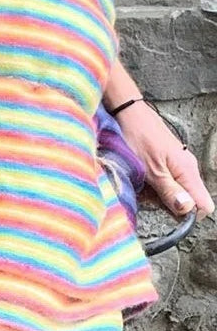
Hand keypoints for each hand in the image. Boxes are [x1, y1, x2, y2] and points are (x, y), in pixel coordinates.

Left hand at [116, 100, 214, 219]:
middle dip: (165, 206)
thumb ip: (169, 190)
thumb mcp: (151, 169)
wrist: (128, 115)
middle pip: (185, 202)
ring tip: (139, 184)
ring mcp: (174, 169)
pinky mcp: (163, 166)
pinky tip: (137, 180)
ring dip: (153, 196)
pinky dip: (147, 187)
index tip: (167, 212)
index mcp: (188, 172)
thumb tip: (188, 210)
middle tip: (146, 195)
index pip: (204, 205)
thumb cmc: (139, 138)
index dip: (188, 215)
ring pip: (170, 195)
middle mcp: (186, 171)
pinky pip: (160, 185)